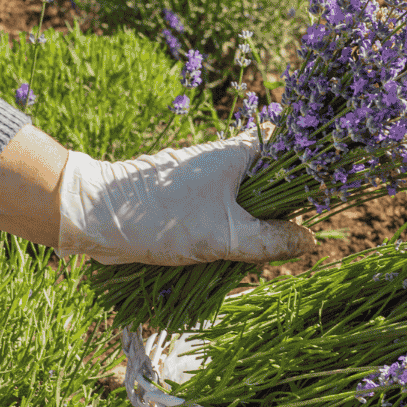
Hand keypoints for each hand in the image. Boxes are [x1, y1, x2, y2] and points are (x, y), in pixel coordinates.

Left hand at [56, 129, 315, 265]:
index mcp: (239, 152)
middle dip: (275, 216)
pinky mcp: (185, 199)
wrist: (93, 216)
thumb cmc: (160, 218)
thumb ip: (272, 240)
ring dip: (248, 231)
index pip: (289, 149)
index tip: (313, 205)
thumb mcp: (226, 235)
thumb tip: (311, 242)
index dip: (307, 174)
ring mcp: (203, 178)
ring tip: (240, 255)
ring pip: (244, 204)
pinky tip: (217, 258)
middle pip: (271, 184)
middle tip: (273, 245)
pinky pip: (220, 215)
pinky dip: (224, 235)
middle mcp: (223, 159)